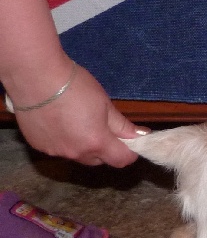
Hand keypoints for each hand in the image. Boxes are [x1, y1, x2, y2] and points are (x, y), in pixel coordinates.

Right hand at [12, 64, 146, 166]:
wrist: (35, 76)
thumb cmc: (75, 86)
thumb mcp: (105, 104)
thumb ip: (122, 125)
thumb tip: (140, 135)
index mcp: (97, 142)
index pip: (121, 160)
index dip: (129, 153)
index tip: (131, 142)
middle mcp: (76, 153)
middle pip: (99, 160)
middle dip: (106, 149)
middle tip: (104, 128)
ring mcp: (55, 151)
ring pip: (77, 155)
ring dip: (83, 146)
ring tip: (78, 122)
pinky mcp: (38, 145)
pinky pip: (58, 149)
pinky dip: (63, 141)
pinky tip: (58, 122)